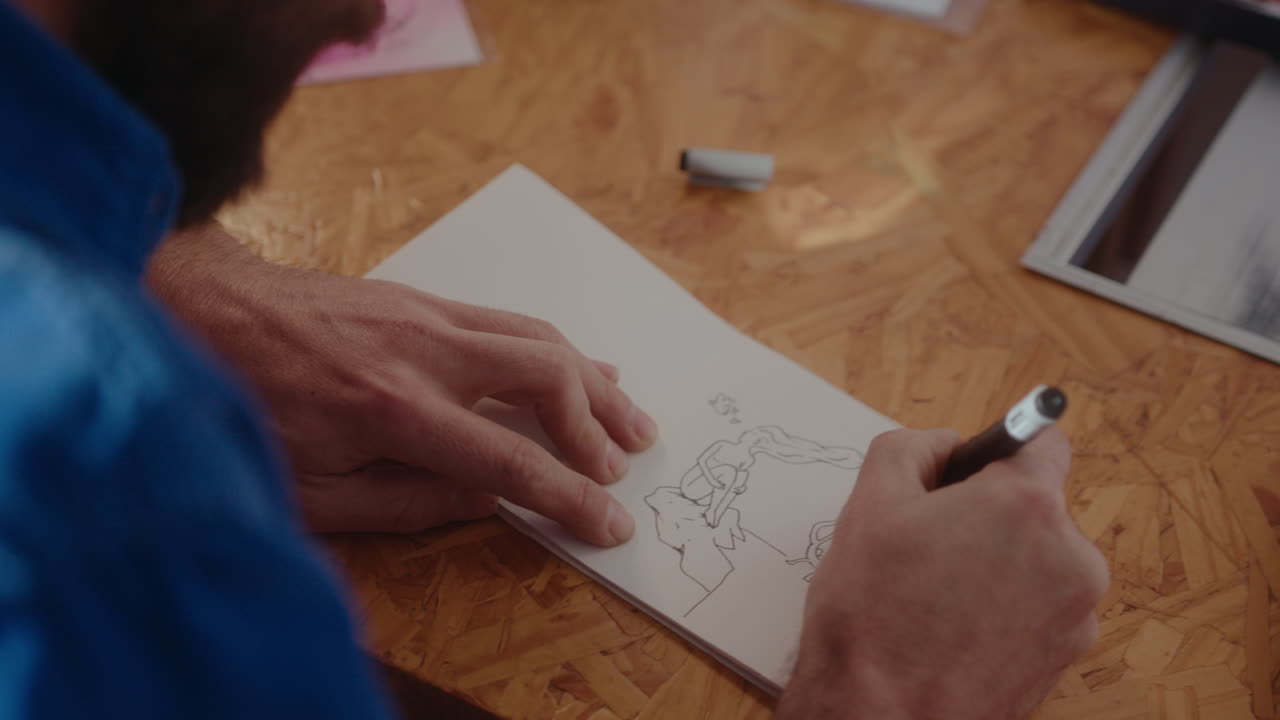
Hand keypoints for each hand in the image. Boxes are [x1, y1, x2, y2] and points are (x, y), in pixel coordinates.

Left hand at [148, 224, 657, 544]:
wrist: (201, 310)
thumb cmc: (244, 408)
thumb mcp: (309, 489)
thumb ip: (406, 503)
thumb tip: (486, 502)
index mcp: (394, 409)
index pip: (508, 460)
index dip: (568, 495)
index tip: (610, 520)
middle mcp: (424, 351)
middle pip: (546, 376)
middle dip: (598, 423)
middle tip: (627, 462)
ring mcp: (426, 314)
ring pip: (538, 337)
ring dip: (592, 379)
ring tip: (630, 415)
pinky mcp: (420, 298)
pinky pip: (510, 320)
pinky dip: (555, 349)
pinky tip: (578, 364)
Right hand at [776, 428, 1107, 719]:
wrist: (879, 717)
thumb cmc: (872, 615)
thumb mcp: (870, 501)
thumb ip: (912, 447)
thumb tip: (943, 446)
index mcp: (1026, 505)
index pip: (1045, 442)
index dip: (1000, 449)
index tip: (972, 468)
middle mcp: (1070, 556)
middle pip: (1037, 507)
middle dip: (989, 514)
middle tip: (930, 541)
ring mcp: (1075, 614)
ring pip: (1038, 560)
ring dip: (998, 564)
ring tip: (936, 593)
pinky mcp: (1066, 658)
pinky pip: (1040, 608)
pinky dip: (1005, 609)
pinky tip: (954, 627)